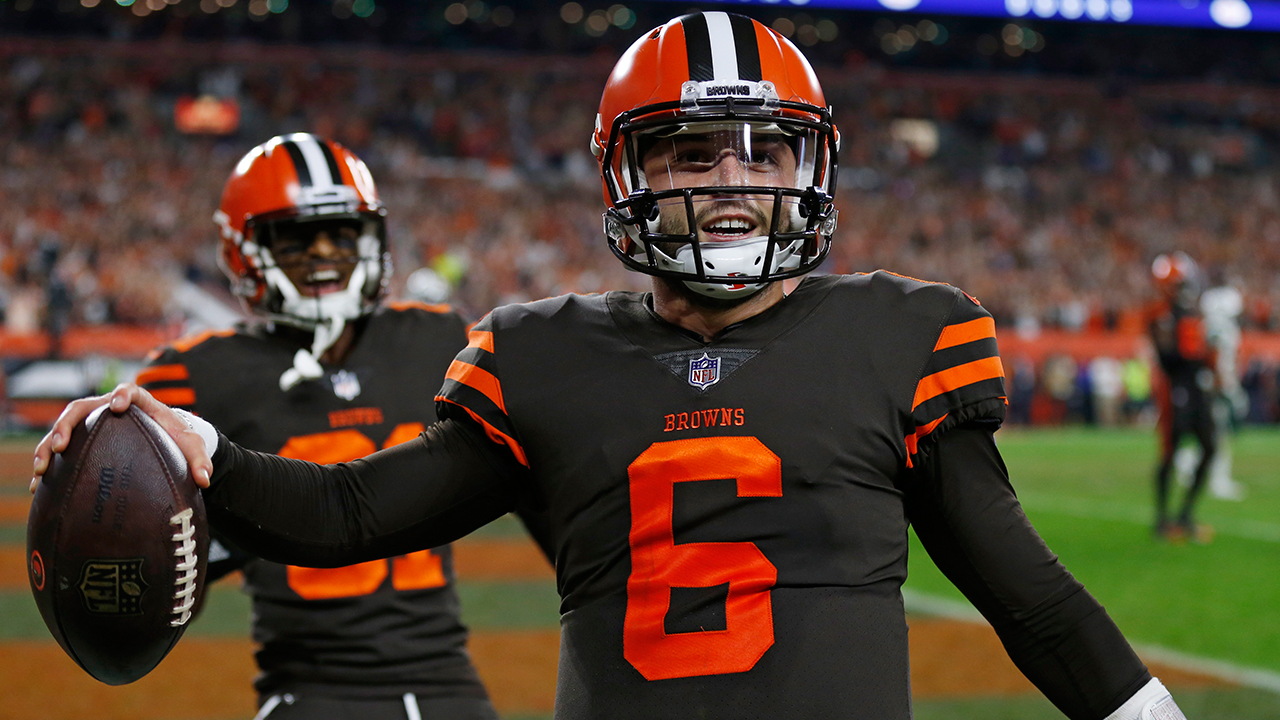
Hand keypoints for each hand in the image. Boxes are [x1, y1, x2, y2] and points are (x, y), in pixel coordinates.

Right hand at [31, 383, 213, 491]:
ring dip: (48, 444)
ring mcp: (93, 422)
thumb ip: (200, 460)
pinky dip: (47, 462)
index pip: (128, 391)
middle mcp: (109, 407)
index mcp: (139, 402)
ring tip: (41, 467)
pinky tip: (37, 484)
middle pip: (82, 407)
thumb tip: (205, 481)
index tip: (117, 406)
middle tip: (61, 445)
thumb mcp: (191, 446)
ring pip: (64, 427)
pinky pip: (58, 446)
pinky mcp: (83, 438)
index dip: (120, 395)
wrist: (162, 438)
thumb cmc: (176, 438)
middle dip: (68, 424)